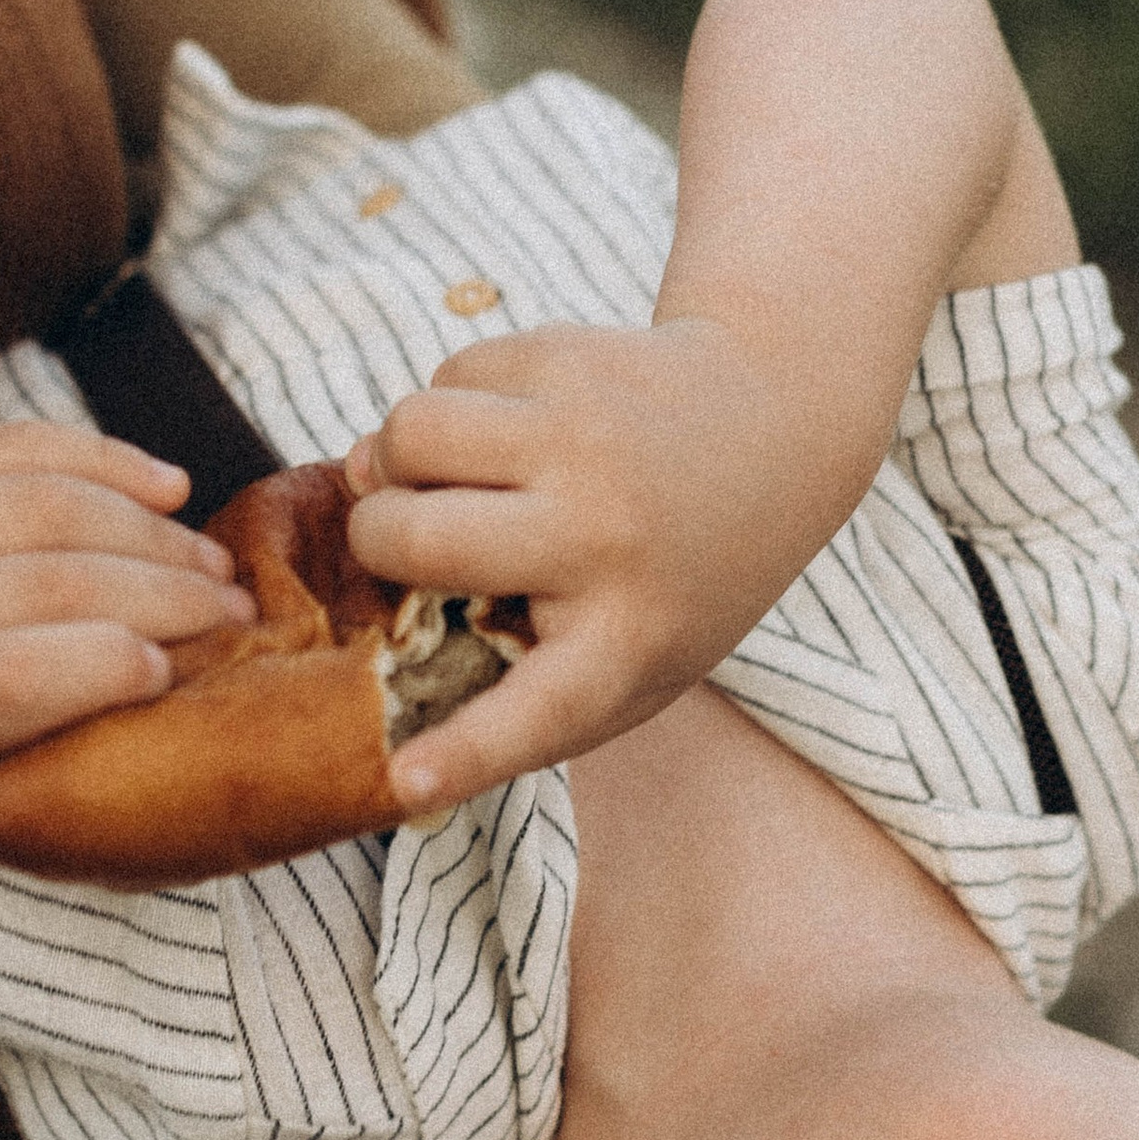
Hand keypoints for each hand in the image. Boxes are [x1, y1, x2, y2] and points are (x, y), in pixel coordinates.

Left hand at [0, 422, 253, 819]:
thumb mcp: (26, 785)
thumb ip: (101, 750)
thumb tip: (224, 696)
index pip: (14, 678)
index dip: (110, 664)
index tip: (175, 671)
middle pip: (52, 581)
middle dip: (168, 589)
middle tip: (236, 610)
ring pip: (49, 503)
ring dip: (154, 530)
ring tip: (211, 563)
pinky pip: (24, 445)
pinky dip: (110, 460)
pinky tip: (167, 490)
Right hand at [340, 316, 866, 818]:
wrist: (777, 422)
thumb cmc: (673, 568)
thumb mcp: (631, 647)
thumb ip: (500, 640)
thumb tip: (361, 508)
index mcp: (625, 645)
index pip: (531, 717)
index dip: (459, 755)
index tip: (404, 782)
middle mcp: (605, 542)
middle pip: (411, 538)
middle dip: (376, 537)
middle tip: (405, 540)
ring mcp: (588, 440)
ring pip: (408, 432)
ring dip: (399, 455)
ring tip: (446, 475)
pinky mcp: (573, 357)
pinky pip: (449, 375)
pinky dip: (456, 403)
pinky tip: (510, 424)